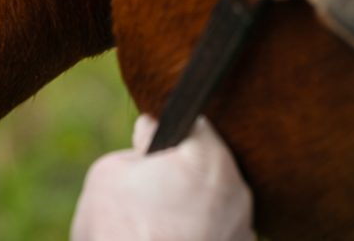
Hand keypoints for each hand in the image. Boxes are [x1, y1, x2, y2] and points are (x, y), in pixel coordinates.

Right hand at [71, 115, 253, 240]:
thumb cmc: (118, 230)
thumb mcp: (111, 172)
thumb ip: (139, 146)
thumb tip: (150, 133)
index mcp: (208, 160)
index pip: (195, 125)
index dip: (169, 132)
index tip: (150, 144)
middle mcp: (237, 193)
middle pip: (209, 165)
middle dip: (183, 170)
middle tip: (148, 189)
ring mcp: (243, 231)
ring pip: (216, 201)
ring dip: (194, 204)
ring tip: (157, 222)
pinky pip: (218, 231)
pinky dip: (199, 233)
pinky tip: (170, 239)